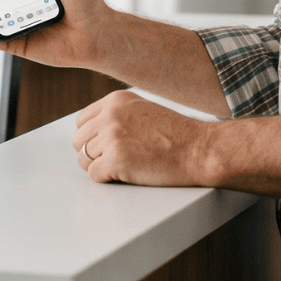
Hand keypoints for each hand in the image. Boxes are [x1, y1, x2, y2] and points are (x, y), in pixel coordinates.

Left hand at [71, 90, 213, 185]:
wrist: (201, 150)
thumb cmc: (178, 135)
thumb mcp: (144, 110)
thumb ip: (118, 116)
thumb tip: (93, 132)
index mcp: (116, 101)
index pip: (83, 121)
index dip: (93, 138)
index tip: (108, 146)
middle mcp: (110, 115)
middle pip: (79, 141)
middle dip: (94, 153)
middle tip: (117, 160)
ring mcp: (112, 137)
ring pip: (84, 159)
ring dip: (100, 167)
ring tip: (125, 167)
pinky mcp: (116, 159)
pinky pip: (95, 175)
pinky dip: (108, 179)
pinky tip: (129, 174)